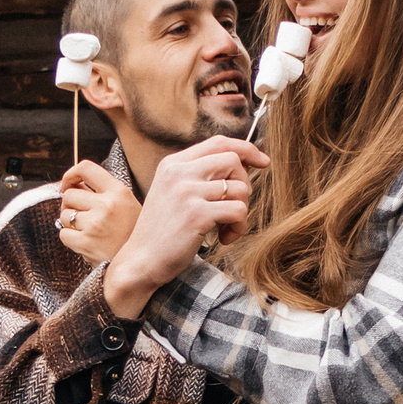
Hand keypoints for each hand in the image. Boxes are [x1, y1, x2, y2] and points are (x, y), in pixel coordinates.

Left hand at [55, 162, 138, 265]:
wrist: (141, 263)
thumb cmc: (132, 234)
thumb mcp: (127, 205)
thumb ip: (103, 192)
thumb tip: (71, 184)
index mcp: (119, 192)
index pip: (85, 168)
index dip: (70, 175)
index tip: (67, 185)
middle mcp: (107, 205)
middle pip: (69, 195)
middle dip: (70, 205)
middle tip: (81, 216)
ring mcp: (95, 225)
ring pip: (64, 215)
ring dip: (71, 223)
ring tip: (88, 231)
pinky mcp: (86, 243)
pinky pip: (63, 234)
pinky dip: (70, 239)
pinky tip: (86, 242)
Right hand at [104, 138, 268, 317]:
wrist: (140, 261)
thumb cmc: (162, 231)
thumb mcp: (173, 193)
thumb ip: (198, 176)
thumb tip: (241, 165)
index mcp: (173, 164)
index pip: (218, 142)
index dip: (246, 149)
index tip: (262, 161)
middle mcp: (179, 173)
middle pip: (233, 160)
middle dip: (245, 184)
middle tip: (235, 207)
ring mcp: (187, 192)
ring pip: (240, 188)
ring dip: (242, 211)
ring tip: (226, 228)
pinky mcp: (197, 215)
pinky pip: (238, 211)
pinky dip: (239, 227)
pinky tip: (224, 238)